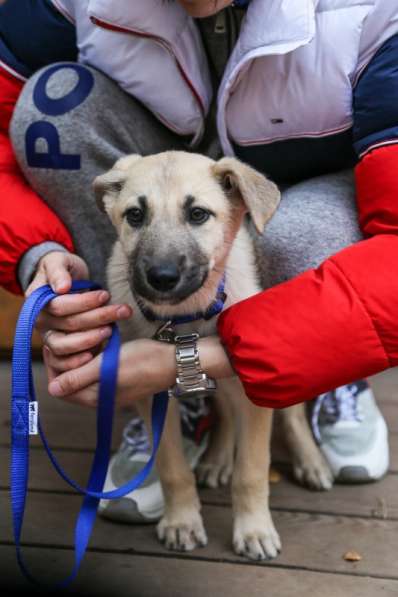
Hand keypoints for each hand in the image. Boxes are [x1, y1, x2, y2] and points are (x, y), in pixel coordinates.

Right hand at [27, 251, 131, 369]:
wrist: (64, 280)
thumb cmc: (62, 269)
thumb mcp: (59, 261)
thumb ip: (58, 271)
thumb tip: (62, 287)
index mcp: (37, 300)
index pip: (60, 306)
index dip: (84, 302)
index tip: (105, 295)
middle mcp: (41, 321)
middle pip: (68, 325)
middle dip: (99, 318)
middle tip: (123, 311)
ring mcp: (49, 335)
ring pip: (64, 346)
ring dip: (91, 340)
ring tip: (111, 330)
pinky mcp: (60, 348)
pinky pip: (62, 361)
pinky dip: (76, 361)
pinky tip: (96, 354)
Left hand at [45, 335, 233, 407]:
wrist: (177, 361)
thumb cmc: (145, 361)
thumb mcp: (109, 366)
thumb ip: (79, 378)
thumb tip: (52, 390)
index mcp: (94, 398)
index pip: (58, 387)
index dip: (58, 365)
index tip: (68, 344)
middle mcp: (99, 397)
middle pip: (68, 377)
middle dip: (70, 356)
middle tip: (83, 338)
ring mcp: (109, 388)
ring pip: (82, 369)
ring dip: (83, 351)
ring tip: (95, 337)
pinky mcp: (117, 378)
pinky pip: (96, 366)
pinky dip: (96, 353)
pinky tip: (103, 341)